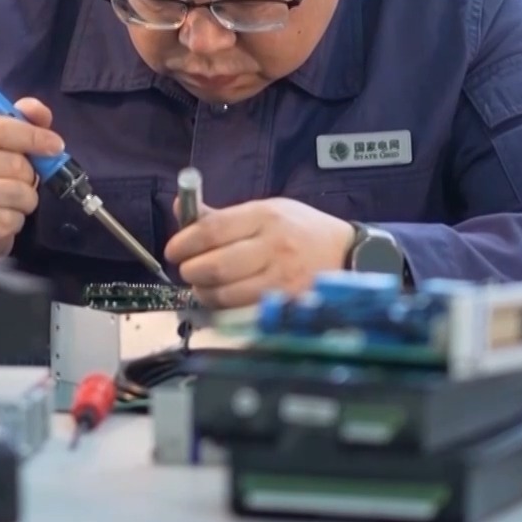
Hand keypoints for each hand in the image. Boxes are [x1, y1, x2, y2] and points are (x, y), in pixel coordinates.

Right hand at [0, 97, 62, 256]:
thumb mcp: (3, 143)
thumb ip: (23, 121)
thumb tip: (39, 112)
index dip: (32, 136)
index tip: (56, 146)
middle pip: (13, 164)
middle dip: (30, 175)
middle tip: (23, 180)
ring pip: (15, 193)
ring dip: (26, 199)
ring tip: (14, 200)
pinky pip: (9, 219)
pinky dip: (16, 221)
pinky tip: (3, 217)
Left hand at [164, 197, 355, 307]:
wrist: (348, 254)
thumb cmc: (300, 230)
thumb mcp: (265, 210)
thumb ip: (221, 215)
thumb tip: (179, 209)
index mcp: (265, 216)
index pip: (212, 230)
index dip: (184, 242)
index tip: (173, 251)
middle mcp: (274, 247)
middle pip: (215, 266)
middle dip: (190, 271)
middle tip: (187, 270)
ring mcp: (282, 279)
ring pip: (226, 295)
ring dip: (204, 293)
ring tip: (204, 285)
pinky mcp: (287, 305)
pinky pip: (242, 312)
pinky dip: (224, 309)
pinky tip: (224, 300)